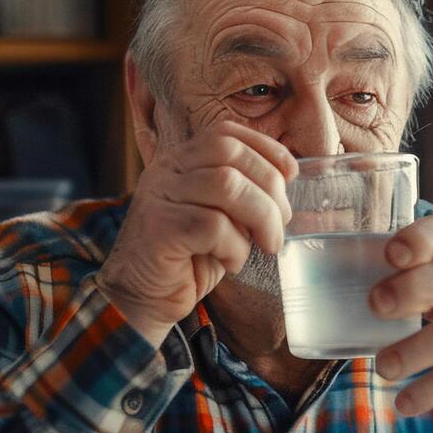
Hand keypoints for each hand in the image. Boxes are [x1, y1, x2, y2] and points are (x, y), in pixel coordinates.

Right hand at [96, 120, 296, 344]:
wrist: (143, 299)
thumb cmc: (189, 260)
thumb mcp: (221, 219)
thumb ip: (244, 196)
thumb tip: (286, 181)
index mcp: (181, 162)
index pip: (225, 133)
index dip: (265, 148)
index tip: (289, 175)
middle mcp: (166, 172)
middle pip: (230, 153)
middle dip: (269, 186)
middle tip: (280, 223)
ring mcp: (159, 197)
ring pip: (227, 185)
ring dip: (261, 217)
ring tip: (268, 245)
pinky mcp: (160, 229)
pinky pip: (214, 226)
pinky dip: (236, 248)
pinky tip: (232, 263)